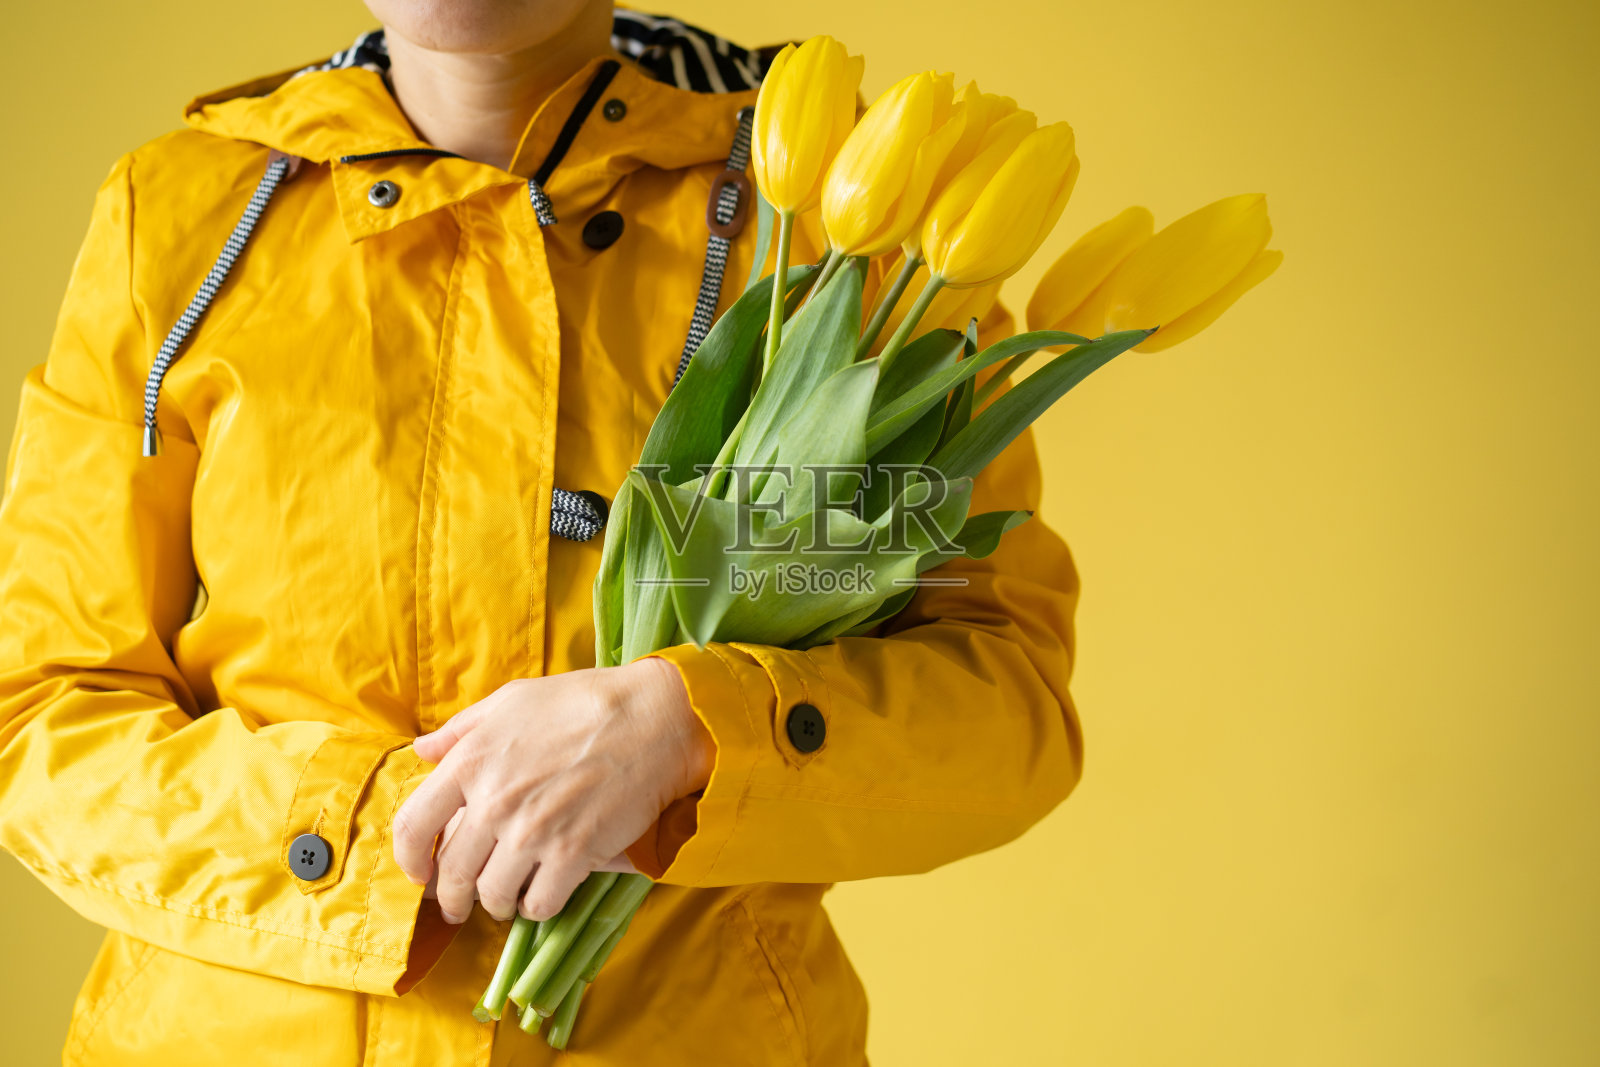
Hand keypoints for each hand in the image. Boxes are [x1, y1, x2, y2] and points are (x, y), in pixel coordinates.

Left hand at [394, 657, 711, 924]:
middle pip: (452, 873)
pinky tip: (540, 896)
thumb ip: (460, 729)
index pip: (413, 825)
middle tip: (458, 905)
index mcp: (470, 762)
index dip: (408, 859)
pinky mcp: (573, 854)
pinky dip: (535, 907)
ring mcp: (534, 832)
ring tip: (503, 901)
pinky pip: (539, 903)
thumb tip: (422, 751)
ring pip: (492, 895)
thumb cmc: (582, 702)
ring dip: (494, 905)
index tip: (418, 873)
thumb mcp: (511, 701)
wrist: (652, 719)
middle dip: (451, 897)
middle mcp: (494, 802)